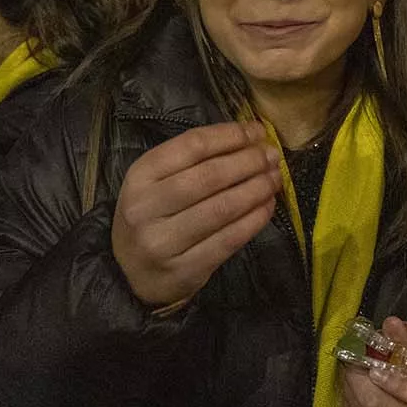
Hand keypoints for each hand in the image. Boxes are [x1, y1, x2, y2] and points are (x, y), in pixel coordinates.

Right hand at [111, 122, 280, 307]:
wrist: (131, 274)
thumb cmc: (153, 217)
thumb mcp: (157, 182)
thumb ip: (194, 160)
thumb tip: (250, 138)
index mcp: (139, 176)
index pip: (192, 145)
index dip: (231, 135)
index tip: (257, 131)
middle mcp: (146, 208)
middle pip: (210, 176)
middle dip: (249, 161)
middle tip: (272, 156)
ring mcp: (163, 242)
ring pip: (223, 208)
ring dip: (257, 189)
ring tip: (275, 179)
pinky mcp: (184, 270)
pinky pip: (229, 239)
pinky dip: (255, 220)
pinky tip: (267, 206)